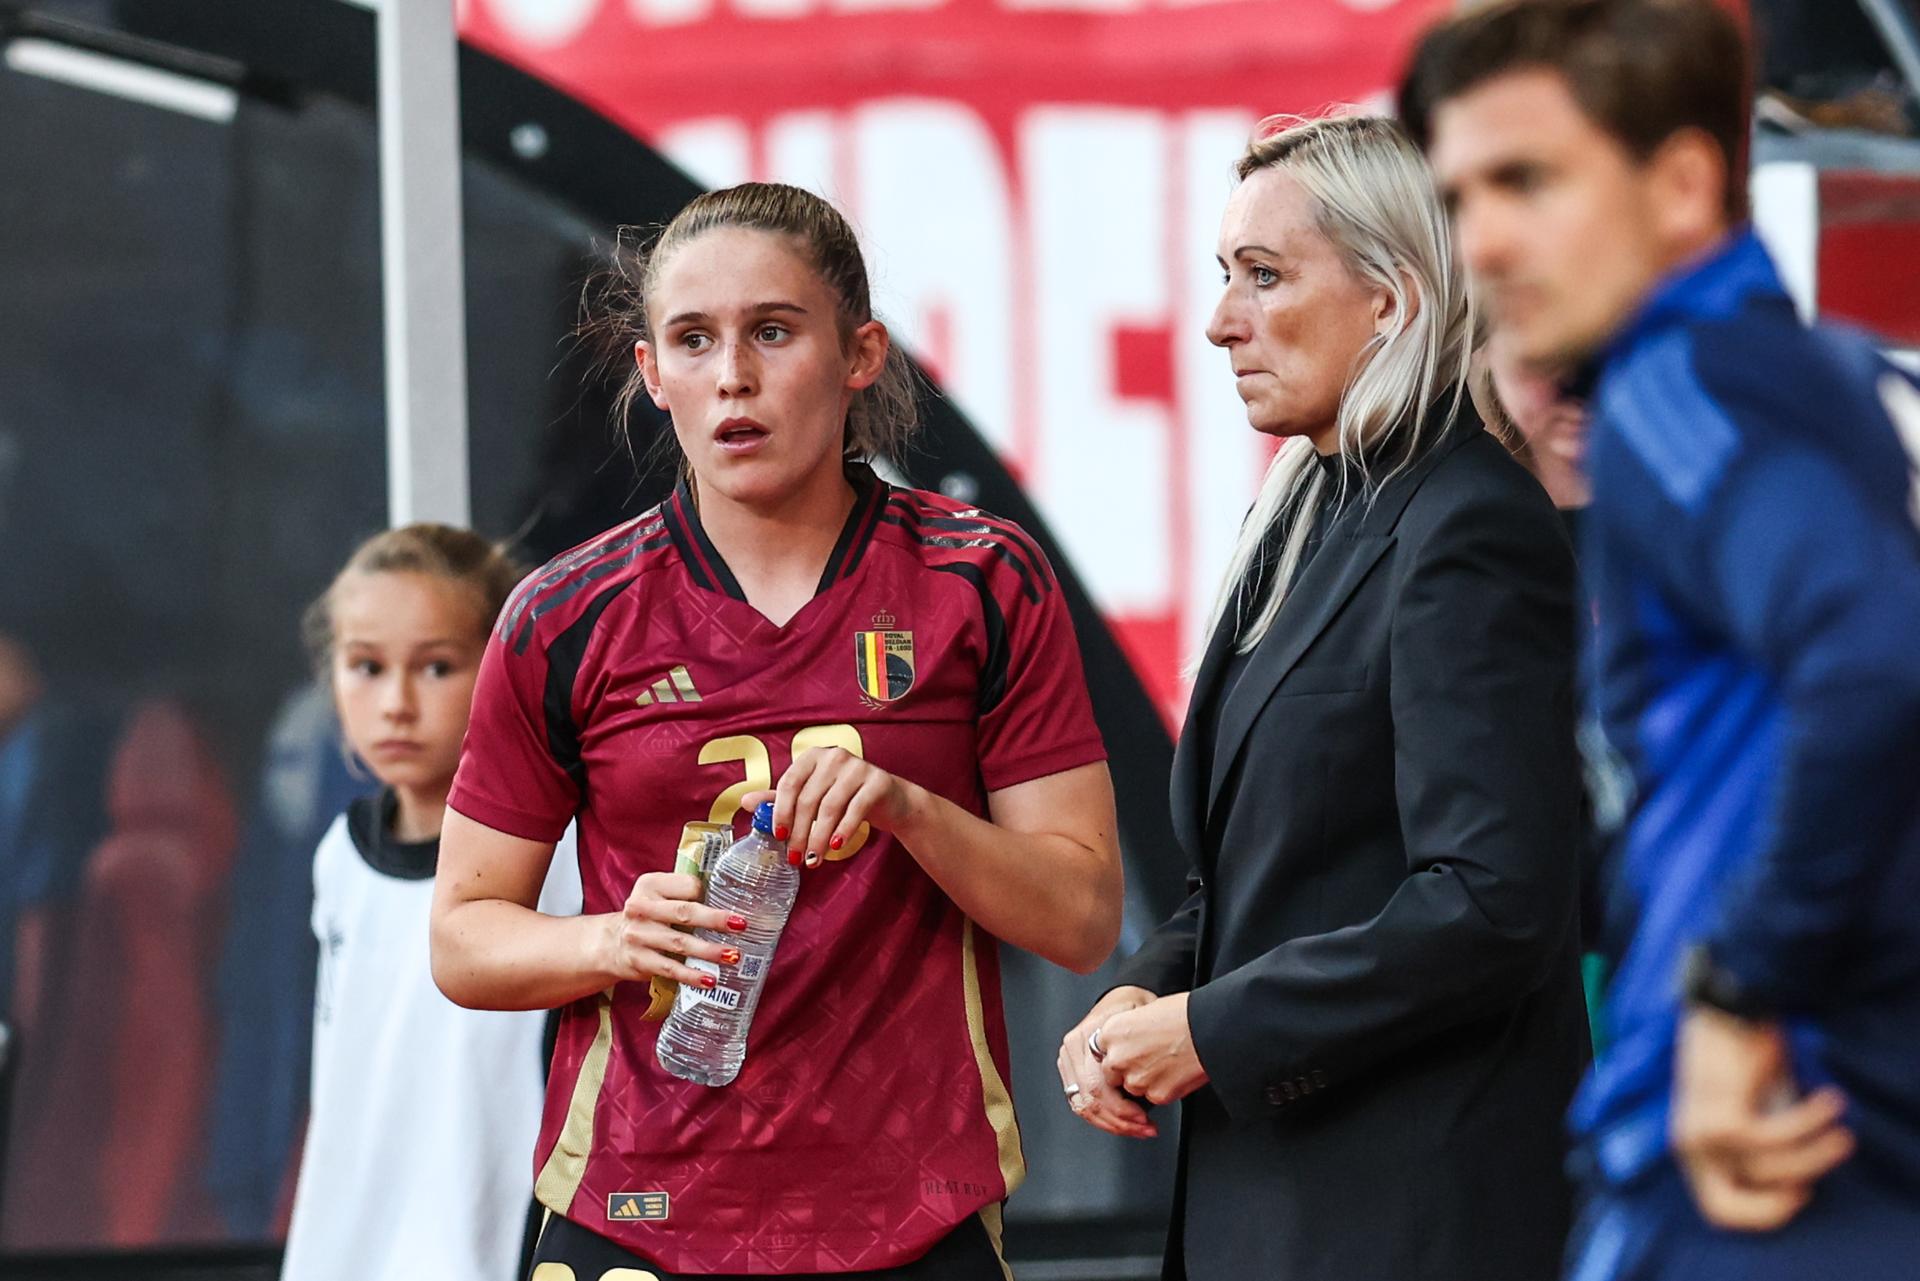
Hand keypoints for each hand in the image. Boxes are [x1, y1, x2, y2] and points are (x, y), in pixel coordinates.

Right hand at [606, 871, 748, 988]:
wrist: (611, 943)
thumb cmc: (648, 916)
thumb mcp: (658, 895)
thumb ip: (684, 894)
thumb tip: (730, 898)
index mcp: (651, 884)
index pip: (687, 886)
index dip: (709, 894)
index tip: (732, 903)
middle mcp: (641, 908)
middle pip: (684, 912)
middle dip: (715, 920)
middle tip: (741, 925)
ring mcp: (638, 935)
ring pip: (680, 943)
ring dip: (709, 951)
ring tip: (733, 955)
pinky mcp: (639, 960)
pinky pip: (670, 969)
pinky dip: (691, 975)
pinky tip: (710, 979)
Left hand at [746, 747, 921, 868]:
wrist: (890, 801)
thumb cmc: (845, 798)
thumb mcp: (812, 796)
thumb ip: (780, 799)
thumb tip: (744, 802)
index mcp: (812, 757)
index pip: (789, 783)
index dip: (781, 811)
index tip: (779, 836)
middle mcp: (834, 756)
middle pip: (809, 799)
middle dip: (799, 832)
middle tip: (795, 857)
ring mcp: (857, 767)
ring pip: (830, 808)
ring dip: (819, 838)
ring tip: (813, 860)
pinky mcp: (877, 781)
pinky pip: (855, 810)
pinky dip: (843, 831)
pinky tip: (836, 847)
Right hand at [1059, 986, 1159, 1137]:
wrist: (1124, 996)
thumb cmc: (1134, 1007)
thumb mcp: (1141, 1019)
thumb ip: (1137, 1047)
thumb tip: (1142, 1080)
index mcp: (1083, 1039)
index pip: (1097, 1087)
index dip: (1122, 1110)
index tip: (1145, 1118)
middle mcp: (1071, 1051)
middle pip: (1089, 1101)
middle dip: (1120, 1122)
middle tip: (1145, 1128)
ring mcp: (1067, 1062)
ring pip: (1084, 1108)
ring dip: (1112, 1125)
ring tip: (1137, 1129)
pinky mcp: (1070, 1072)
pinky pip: (1082, 1104)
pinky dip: (1103, 1119)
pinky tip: (1123, 1123)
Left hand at [1097, 992, 1208, 1107]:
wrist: (1209, 1028)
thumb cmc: (1184, 1014)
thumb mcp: (1143, 1011)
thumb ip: (1126, 1031)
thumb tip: (1125, 1041)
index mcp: (1111, 1032)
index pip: (1101, 1053)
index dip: (1117, 1054)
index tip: (1127, 1053)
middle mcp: (1118, 1057)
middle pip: (1112, 1075)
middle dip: (1128, 1072)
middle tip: (1149, 1060)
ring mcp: (1135, 1079)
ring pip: (1133, 1089)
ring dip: (1145, 1081)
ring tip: (1166, 1063)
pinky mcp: (1156, 1094)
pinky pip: (1154, 1097)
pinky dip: (1163, 1089)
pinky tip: (1176, 1072)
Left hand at [1671, 1006, 1854, 1230]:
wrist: (1724, 1003)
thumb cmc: (1739, 1050)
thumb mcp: (1747, 1106)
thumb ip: (1757, 1142)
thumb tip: (1795, 1174)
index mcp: (1692, 1146)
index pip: (1717, 1206)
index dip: (1759, 1212)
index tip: (1796, 1191)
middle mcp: (1689, 1145)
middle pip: (1726, 1207)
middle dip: (1772, 1208)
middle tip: (1807, 1188)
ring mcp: (1702, 1133)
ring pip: (1769, 1171)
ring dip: (1816, 1155)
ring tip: (1841, 1135)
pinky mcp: (1725, 1114)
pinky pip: (1781, 1137)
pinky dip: (1812, 1122)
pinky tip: (1831, 1102)